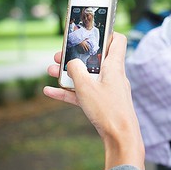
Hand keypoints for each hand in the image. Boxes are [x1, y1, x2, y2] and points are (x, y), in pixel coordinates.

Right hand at [43, 33, 144, 169]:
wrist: (120, 137)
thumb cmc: (108, 110)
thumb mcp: (86, 86)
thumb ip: (76, 70)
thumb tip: (71, 62)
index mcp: (114, 65)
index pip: (117, 40)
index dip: (106, 33)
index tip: (90, 31)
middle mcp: (112, 75)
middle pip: (94, 58)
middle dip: (75, 56)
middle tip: (59, 55)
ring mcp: (107, 89)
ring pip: (86, 76)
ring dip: (68, 73)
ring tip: (50, 70)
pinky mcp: (102, 103)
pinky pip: (83, 93)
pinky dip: (68, 91)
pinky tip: (49, 91)